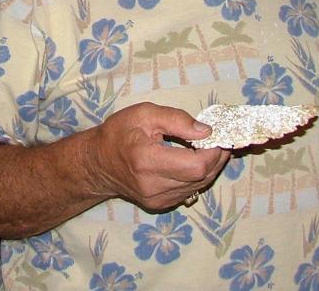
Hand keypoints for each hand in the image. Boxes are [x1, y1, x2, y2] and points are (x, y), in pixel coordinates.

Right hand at [90, 102, 229, 211]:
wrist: (98, 163)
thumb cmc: (119, 133)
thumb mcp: (144, 114)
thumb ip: (176, 119)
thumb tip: (206, 130)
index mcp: (148, 160)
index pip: (196, 165)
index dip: (214, 151)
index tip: (218, 134)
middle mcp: (153, 185)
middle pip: (201, 177)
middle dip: (216, 157)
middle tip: (220, 139)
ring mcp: (157, 199)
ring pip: (198, 186)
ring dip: (209, 166)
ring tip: (209, 147)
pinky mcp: (160, 204)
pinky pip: (189, 190)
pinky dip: (197, 175)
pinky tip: (195, 160)